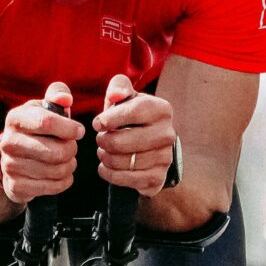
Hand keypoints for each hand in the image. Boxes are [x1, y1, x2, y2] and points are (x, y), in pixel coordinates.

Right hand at [0, 81, 84, 203]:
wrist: (11, 159)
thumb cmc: (35, 129)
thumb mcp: (44, 108)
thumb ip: (58, 96)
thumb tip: (66, 99)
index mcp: (15, 118)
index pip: (46, 122)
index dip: (69, 128)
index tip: (79, 131)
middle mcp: (9, 142)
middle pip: (56, 151)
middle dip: (72, 149)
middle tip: (71, 147)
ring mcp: (10, 166)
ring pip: (57, 170)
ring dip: (70, 166)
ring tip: (66, 160)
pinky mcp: (16, 186)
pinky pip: (53, 187)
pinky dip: (64, 181)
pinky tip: (61, 174)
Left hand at [93, 74, 176, 195]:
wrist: (150, 146)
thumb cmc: (132, 116)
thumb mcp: (127, 97)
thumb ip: (119, 86)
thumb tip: (115, 95)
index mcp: (162, 109)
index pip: (134, 112)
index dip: (110, 119)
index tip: (97, 124)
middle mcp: (168, 134)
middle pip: (124, 141)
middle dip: (104, 141)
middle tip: (100, 139)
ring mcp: (165, 157)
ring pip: (124, 161)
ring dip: (106, 157)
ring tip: (103, 152)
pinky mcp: (158, 177)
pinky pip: (127, 179)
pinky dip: (110, 174)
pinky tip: (105, 167)